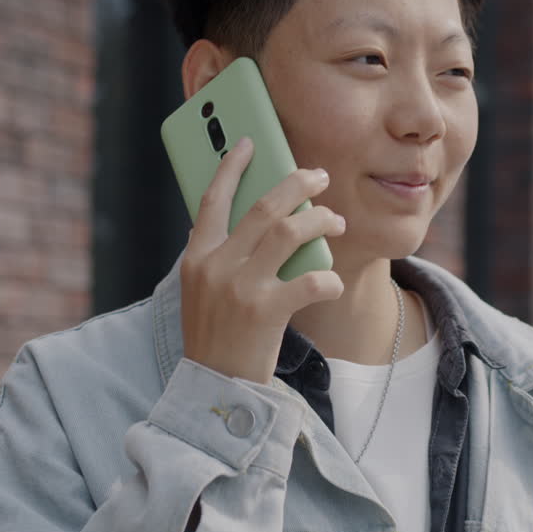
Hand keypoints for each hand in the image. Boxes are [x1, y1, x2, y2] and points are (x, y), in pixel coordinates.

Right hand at [179, 137, 346, 383]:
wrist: (214, 387)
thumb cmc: (216, 335)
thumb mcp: (203, 291)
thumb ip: (222, 256)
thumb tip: (262, 220)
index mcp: (197, 257)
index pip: (212, 199)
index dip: (231, 167)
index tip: (249, 143)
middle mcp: (215, 266)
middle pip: (262, 207)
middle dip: (296, 184)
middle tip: (319, 177)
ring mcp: (239, 288)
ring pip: (288, 232)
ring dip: (319, 221)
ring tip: (336, 222)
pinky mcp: (265, 312)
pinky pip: (308, 281)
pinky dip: (326, 278)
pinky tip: (332, 282)